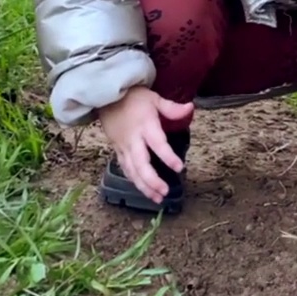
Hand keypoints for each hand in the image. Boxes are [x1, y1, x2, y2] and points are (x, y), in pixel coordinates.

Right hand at [98, 86, 193, 203]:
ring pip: (132, 171)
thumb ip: (171, 108)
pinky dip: (134, 180)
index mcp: (145, 126)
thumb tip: (190, 108)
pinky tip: (144, 190)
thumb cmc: (132, 97)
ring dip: (143, 186)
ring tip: (157, 198)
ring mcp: (123, 147)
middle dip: (152, 180)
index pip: (157, 144)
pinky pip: (125, 168)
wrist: (105, 97)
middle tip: (165, 192)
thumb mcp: (153, 98)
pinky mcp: (117, 150)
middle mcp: (133, 140)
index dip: (168, 156)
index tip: (179, 167)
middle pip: (140, 164)